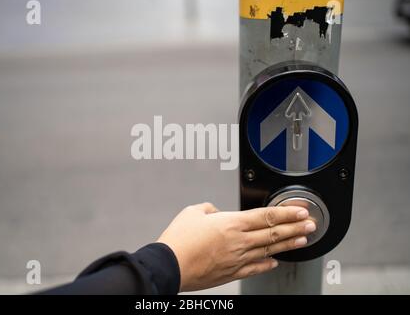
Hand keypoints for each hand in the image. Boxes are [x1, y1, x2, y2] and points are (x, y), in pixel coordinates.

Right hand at [157, 202, 315, 291]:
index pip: (267, 216)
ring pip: (269, 249)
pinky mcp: (231, 272)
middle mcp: (239, 241)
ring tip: (303, 239)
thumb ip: (209, 208)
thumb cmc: (179, 239)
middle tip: (310, 224)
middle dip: (295, 227)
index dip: (287, 212)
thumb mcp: (192, 212)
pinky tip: (275, 262)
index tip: (301, 211)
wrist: (170, 265)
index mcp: (231, 223)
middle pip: (274, 232)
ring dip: (288, 244)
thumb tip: (215, 211)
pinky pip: (255, 268)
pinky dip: (267, 264)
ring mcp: (237, 259)